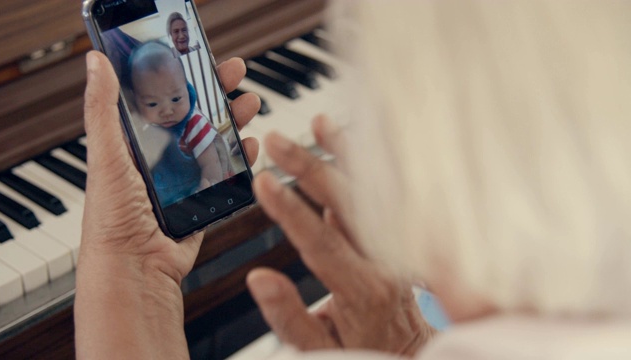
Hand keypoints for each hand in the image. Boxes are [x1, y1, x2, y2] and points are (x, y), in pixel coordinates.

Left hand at [75, 51, 259, 358]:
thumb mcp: (107, 155)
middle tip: (235, 74)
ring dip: (233, 122)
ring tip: (250, 105)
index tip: (200, 58)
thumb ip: (103, 109)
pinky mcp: (201, 201)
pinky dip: (240, 159)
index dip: (181, 77)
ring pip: (213, 143)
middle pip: (193, 118)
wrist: (135, 267)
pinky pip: (225, 175)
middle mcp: (158, 160)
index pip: (160, 100)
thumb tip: (96, 62)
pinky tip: (249, 145)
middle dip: (216, 94)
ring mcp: (182, 181)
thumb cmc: (113, 217)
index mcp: (133, 145)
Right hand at [248, 116, 435, 355]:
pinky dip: (371, 164)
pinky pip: (389, 192)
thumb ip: (288, 317)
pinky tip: (352, 141)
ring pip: (372, 191)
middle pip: (346, 204)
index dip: (290, 210)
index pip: (320, 241)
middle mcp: (385, 261)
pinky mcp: (402, 236)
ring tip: (319, 125)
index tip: (263, 182)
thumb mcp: (319, 348)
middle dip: (309, 168)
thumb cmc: (363, 348)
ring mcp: (398, 245)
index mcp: (363, 290)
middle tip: (277, 142)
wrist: (410, 351)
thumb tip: (259, 279)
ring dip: (345, 155)